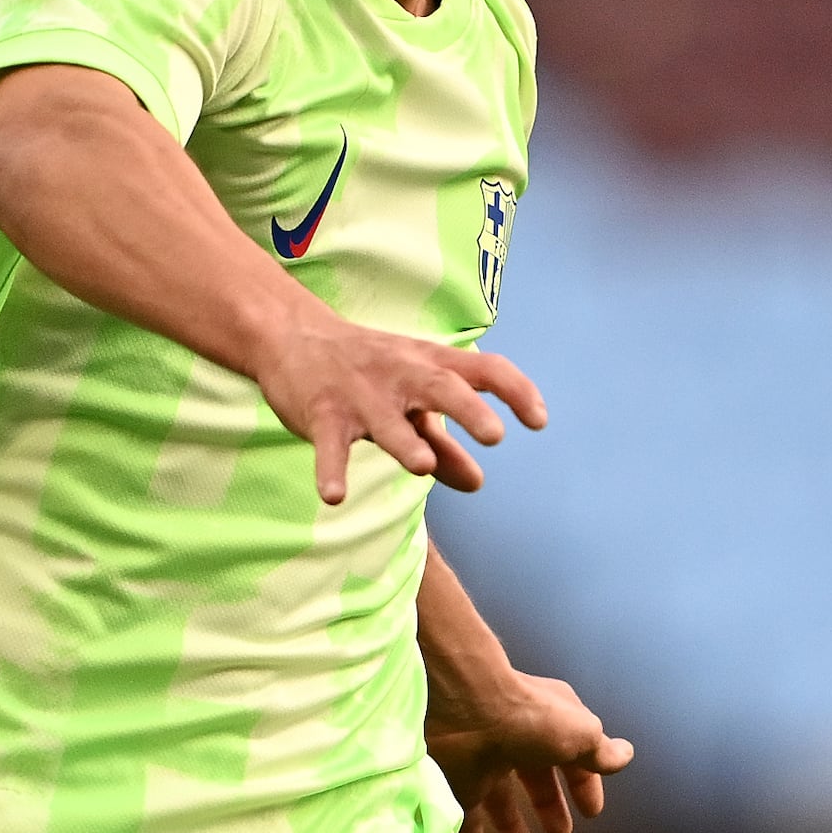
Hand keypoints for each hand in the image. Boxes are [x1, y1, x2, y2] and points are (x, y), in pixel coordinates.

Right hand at [247, 310, 548, 506]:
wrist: (292, 336)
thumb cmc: (366, 371)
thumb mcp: (408, 401)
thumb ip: (442, 442)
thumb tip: (477, 483)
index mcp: (429, 365)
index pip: (483, 369)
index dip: (515, 391)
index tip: (539, 421)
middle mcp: (400, 375)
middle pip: (440, 386)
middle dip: (468, 410)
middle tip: (495, 435)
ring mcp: (360, 395)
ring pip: (385, 420)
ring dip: (403, 441)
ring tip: (420, 466)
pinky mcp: (321, 413)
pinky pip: (328, 444)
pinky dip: (331, 470)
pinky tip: (334, 497)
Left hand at [428, 665, 631, 832]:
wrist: (465, 710)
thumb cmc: (530, 719)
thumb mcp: (580, 733)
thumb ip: (599, 751)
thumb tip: (625, 755)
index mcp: (550, 724)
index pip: (573, 758)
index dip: (584, 785)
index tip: (592, 813)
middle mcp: (517, 741)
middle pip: (535, 781)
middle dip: (549, 808)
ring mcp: (485, 763)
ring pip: (500, 801)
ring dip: (512, 829)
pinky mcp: (458, 784)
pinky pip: (467, 820)